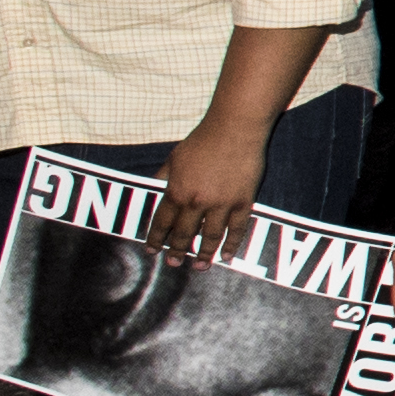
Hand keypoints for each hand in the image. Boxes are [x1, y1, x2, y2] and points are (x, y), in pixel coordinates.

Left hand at [149, 112, 272, 266]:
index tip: (151, 251)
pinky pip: (237, 228)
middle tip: (173, 263)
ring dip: (203, 254)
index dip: (155, 238)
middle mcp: (197, 202)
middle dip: (176, 250)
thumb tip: (153, 189)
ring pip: (210, 236)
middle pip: (184, 233)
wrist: (234, 129)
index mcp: (177, 191)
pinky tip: (227, 255)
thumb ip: (163, 177)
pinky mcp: (243, 201)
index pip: (162, 222)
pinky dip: (232, 243)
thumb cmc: (202, 140)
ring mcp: (221, 204)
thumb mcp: (174, 158)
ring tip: (200, 267)